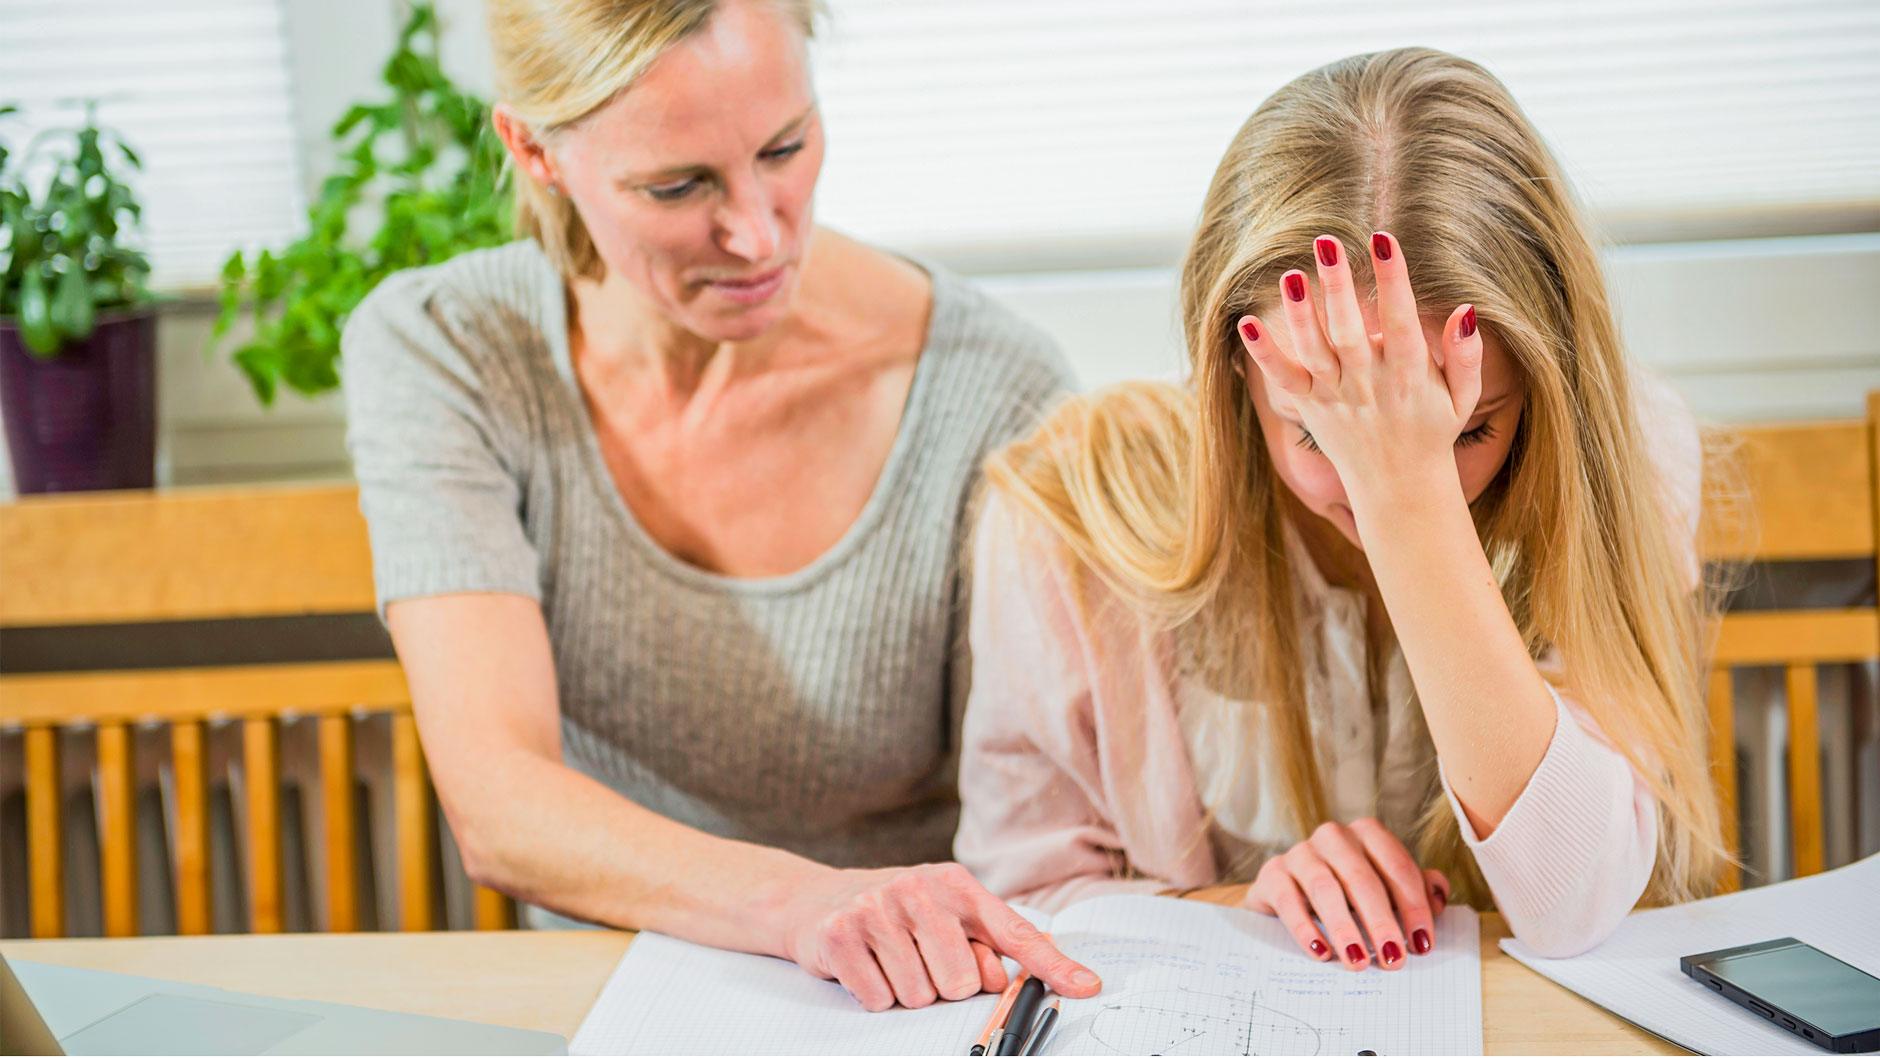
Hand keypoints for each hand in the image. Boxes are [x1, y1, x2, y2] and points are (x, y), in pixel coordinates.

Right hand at [778, 862, 1101, 1010]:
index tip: (1087, 987)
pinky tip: (866, 966)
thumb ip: (984, 945)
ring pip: (919, 995)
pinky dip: (874, 995)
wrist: (813, 899)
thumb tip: (1005, 980)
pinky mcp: (842, 935)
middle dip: (943, 986)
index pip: (1013, 932)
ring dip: (906, 992)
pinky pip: (878, 998)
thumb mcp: (944, 915)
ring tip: (890, 961)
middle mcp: (919, 889)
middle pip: (961, 981)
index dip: (1052, 966)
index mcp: (956, 884)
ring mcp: (878, 910)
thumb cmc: (895, 912)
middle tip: (920, 961)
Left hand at [1236, 233, 1482, 497]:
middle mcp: (1369, 384)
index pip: (1400, 320)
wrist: (1400, 489)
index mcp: (1409, 375)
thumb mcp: (1462, 397)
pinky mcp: (1311, 407)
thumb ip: (1465, 355)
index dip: (1393, 279)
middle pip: (1350, 331)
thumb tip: (1466, 309)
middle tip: (1327, 242)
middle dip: (1340, 287)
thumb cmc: (1432, 431)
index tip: (1383, 240)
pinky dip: (1264, 354)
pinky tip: (1247, 323)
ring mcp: (1336, 396)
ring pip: (1315, 351)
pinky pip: (1283, 379)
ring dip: (1303, 314)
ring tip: (1292, 274)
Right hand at [1242, 819, 1450, 971]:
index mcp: (1367, 834)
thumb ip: (1416, 889)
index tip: (1422, 944)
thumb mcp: (1385, 889)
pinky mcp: (1272, 874)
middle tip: (1393, 958)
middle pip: (1362, 878)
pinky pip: (1289, 900)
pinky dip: (1305, 929)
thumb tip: (1439, 895)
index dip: (1414, 907)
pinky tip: (1321, 953)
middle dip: (1380, 921)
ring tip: (1357, 961)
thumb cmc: (1349, 892)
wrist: (1290, 894)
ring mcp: (1300, 853)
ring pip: (1325, 887)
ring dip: (1344, 927)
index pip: (1397, 867)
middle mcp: (1333, 836)